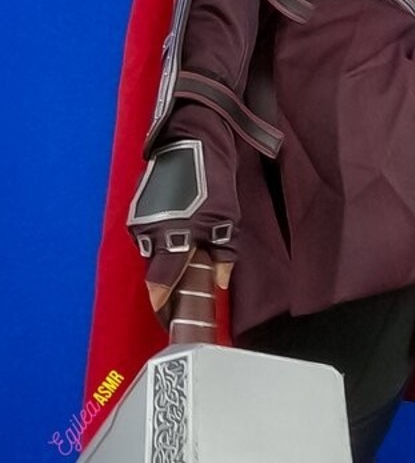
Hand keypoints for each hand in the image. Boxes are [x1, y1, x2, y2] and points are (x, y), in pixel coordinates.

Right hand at [127, 101, 240, 325]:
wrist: (194, 142)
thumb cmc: (214, 180)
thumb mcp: (227, 220)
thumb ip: (223, 254)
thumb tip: (219, 282)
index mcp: (171, 237)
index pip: (160, 285)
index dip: (165, 306)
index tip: (171, 321)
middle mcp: (148, 231)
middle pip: (155, 273)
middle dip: (168, 287)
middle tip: (183, 301)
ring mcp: (140, 220)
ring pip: (152, 255)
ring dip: (166, 264)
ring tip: (185, 273)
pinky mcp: (139, 209)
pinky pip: (150, 238)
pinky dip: (163, 246)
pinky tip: (178, 246)